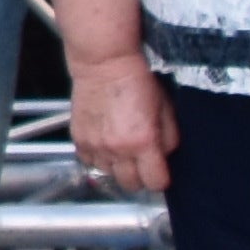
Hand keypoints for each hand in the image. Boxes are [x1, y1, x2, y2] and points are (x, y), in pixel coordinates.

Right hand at [66, 42, 173, 193]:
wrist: (104, 63)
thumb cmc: (137, 80)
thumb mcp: (166, 108)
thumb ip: (169, 139)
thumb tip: (165, 158)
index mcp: (143, 142)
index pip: (156, 183)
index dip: (160, 178)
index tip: (160, 170)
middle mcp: (118, 148)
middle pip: (131, 185)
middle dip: (139, 177)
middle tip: (142, 161)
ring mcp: (96, 145)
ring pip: (109, 175)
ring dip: (117, 167)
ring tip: (121, 149)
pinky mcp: (79, 139)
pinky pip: (89, 161)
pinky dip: (98, 157)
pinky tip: (105, 143)